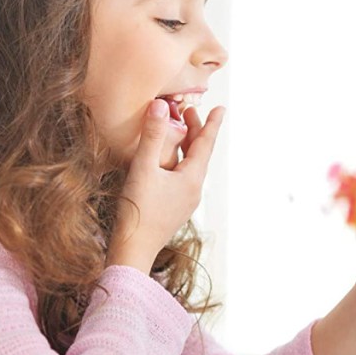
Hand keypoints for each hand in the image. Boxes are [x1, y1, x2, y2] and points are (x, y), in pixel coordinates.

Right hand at [107, 100, 225, 272]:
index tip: (220, 108)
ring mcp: (185, 201)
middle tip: (188, 111)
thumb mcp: (143, 168)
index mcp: (192, 179)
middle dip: (195, 132)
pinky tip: (167, 162)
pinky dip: (179, 162)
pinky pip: (182, 178)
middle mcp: (194, 190)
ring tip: (178, 131)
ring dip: (186, 147)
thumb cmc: (138, 209)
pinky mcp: (175, 209)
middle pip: (199, 155)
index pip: (205, 144)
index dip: (211, 124)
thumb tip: (161, 105)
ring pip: (191, 167)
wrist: (134, 249)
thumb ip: (153, 136)